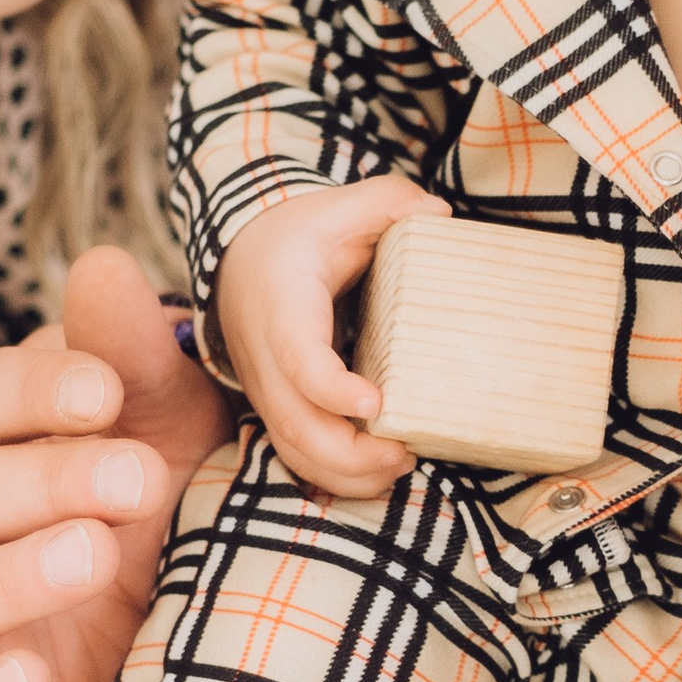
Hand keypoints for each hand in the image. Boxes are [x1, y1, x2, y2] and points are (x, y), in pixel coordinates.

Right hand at [0, 246, 229, 681]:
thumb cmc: (172, 518)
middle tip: (138, 479)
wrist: (199, 660)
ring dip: (10, 578)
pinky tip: (29, 678)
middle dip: (46, 480)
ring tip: (93, 557)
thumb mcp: (177, 435)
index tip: (107, 393)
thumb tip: (103, 265)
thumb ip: (139, 359)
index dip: (34, 392)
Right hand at [215, 176, 446, 496]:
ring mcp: (269, 392)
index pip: (297, 360)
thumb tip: (440, 215)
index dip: (331, 389)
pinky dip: (338, 478)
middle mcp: (266, 360)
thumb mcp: (340, 207)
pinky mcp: (279, 411)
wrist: (240, 260)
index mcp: (282, 308)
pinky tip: (383, 473)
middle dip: (352, 455)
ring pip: (295, 453)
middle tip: (407, 452)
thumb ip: (389, 202)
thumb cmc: (300, 237)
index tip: (375, 404)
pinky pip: (299, 458)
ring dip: (348, 475)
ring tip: (403, 464)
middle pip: (296, 426)